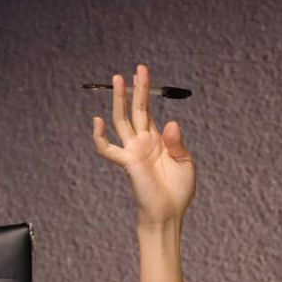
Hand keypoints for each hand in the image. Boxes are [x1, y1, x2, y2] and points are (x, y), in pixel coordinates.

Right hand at [91, 62, 195, 225]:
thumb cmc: (178, 191)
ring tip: (118, 79)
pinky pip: (107, 149)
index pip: (148, 111)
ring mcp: (133, 151)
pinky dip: (99, 137)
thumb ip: (178, 143)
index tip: (143, 72)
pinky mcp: (127, 163)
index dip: (145, 91)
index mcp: (157, 140)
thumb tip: (171, 124)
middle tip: (136, 69)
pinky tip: (97, 121)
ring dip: (119, 100)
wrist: (168, 213)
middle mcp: (142, 142)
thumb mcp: (185, 163)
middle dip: (136, 89)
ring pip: (122, 120)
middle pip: (136, 110)